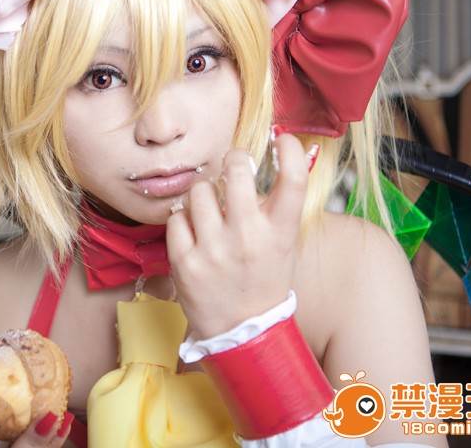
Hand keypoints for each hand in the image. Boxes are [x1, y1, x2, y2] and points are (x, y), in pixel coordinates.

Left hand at [166, 130, 316, 338]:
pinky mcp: (185, 262)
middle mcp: (249, 238)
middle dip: (233, 161)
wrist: (244, 332)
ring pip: (200, 190)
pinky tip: (194, 233)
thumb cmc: (263, 278)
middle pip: (237, 170)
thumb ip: (277, 205)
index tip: (284, 139)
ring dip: (204, 194)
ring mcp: (214, 250)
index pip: (293, 180)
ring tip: (211, 211)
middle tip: (234, 167)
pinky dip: (184, 220)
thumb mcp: (282, 243)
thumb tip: (278, 153)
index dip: (291, 152)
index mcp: (280, 233)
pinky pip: (177, 217)